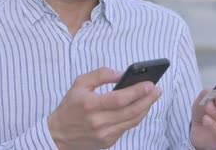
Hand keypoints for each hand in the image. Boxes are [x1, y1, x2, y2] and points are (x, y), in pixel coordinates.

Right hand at [48, 67, 162, 149]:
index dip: (137, 91)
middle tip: (158, 90)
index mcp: (90, 105)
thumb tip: (121, 74)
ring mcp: (104, 134)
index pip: (120, 99)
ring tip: (152, 97)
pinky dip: (135, 117)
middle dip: (148, 99)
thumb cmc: (70, 106)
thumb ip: (100, 75)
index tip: (150, 84)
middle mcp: (98, 122)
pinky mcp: (107, 142)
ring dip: (145, 108)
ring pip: (132, 121)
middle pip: (131, 111)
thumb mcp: (79, 84)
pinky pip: (126, 128)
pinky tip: (140, 107)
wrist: (57, 134)